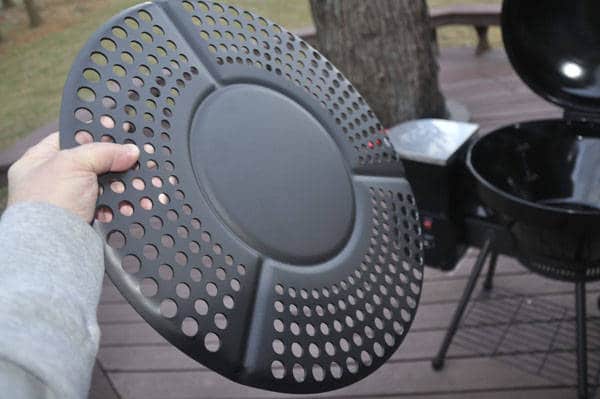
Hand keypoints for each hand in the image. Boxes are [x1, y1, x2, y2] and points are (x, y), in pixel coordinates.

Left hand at [7, 132, 138, 222]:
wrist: (51, 248)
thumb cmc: (48, 202)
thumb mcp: (74, 163)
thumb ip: (104, 152)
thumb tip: (130, 151)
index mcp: (39, 161)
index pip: (71, 138)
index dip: (95, 134)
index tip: (118, 132)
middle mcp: (53, 181)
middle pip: (93, 163)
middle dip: (117, 163)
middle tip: (137, 160)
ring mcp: (70, 202)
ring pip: (105, 186)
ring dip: (125, 186)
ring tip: (143, 185)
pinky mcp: (85, 220)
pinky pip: (110, 207)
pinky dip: (124, 205)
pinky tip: (137, 203)